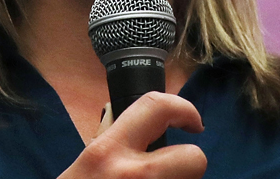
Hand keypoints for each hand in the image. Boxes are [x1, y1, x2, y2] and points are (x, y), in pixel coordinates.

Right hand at [60, 93, 205, 178]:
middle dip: (188, 165)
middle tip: (171, 172)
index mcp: (106, 153)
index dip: (183, 109)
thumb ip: (112, 145)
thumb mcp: (85, 166)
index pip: (156, 107)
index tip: (191, 123)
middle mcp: (133, 176)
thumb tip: (138, 125)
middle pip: (194, 159)